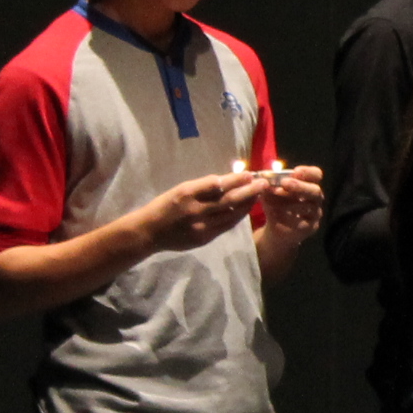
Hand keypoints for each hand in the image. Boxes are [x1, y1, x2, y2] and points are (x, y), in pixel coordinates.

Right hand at [146, 173, 272, 253]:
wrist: (149, 232)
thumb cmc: (166, 206)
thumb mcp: (180, 190)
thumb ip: (204, 186)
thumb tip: (229, 179)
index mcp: (187, 193)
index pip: (218, 184)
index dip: (236, 179)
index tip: (249, 174)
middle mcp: (195, 210)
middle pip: (229, 200)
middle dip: (249, 190)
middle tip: (263, 183)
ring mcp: (201, 226)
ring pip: (231, 214)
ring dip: (247, 203)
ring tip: (259, 194)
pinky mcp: (204, 238)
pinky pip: (226, 226)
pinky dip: (238, 216)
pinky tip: (246, 208)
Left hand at [256, 164, 325, 242]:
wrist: (276, 231)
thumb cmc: (276, 207)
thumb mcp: (270, 194)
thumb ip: (269, 185)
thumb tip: (263, 176)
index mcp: (308, 185)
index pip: (316, 175)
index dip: (308, 172)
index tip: (295, 171)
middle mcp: (315, 199)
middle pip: (315, 190)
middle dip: (299, 186)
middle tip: (284, 182)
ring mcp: (315, 214)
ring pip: (308, 207)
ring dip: (289, 203)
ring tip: (272, 202)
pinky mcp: (310, 227)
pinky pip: (302, 222)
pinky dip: (288, 218)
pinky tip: (277, 216)